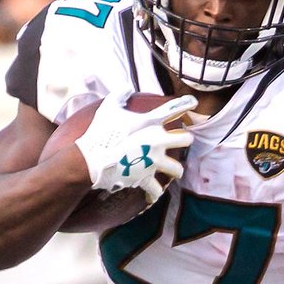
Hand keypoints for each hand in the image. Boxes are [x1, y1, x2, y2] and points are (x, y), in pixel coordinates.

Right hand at [74, 91, 196, 202]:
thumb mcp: (108, 107)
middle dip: (185, 140)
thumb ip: (120, 95)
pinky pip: (155, 190)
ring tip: (174, 170)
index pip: (174, 108)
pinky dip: (154, 193)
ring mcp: (153, 161)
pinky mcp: (144, 177)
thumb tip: (127, 88)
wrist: (90, 159)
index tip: (193, 102)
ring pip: (177, 169)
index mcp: (150, 122)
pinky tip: (153, 195)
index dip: (187, 103)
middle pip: (186, 139)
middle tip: (181, 141)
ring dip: (175, 170)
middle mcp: (156, 141)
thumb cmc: (99, 132)